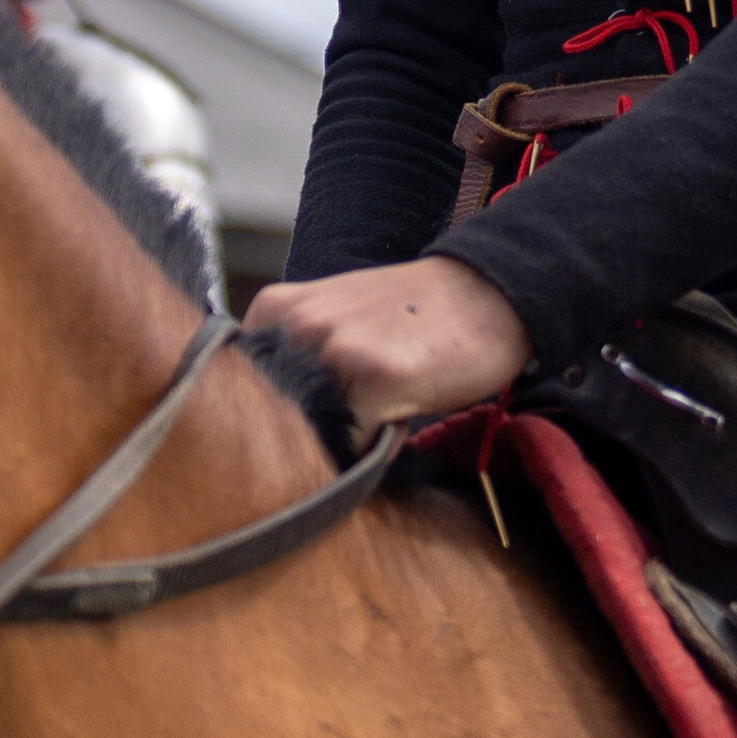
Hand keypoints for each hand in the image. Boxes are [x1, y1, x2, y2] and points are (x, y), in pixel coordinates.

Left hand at [244, 256, 532, 444]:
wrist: (490, 291)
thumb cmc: (414, 315)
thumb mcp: (336, 319)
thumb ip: (294, 356)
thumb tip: (263, 424)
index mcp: (275, 307)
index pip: (246, 394)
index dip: (286, 414)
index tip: (321, 406)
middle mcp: (294, 323)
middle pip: (276, 420)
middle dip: (314, 431)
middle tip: (360, 410)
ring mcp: (333, 347)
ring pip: (314, 435)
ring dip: (346, 439)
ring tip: (385, 403)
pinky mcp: (375, 376)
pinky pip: (356, 446)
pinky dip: (377, 446)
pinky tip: (405, 410)